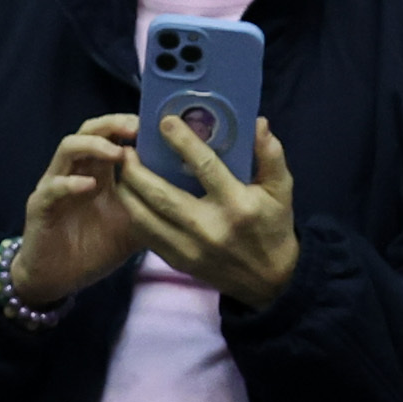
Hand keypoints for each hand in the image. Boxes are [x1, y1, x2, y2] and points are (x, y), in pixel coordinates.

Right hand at [11, 114, 143, 307]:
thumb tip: (191, 195)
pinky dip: (70, 183)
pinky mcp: (40, 206)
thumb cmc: (95, 249)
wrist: (58, 278)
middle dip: (113, 125)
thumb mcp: (135, 226)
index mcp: (99, 172)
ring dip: (93, 146)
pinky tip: (89, 186)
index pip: (112, 135)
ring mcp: (56, 185)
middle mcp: (76, 171)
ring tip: (117, 153)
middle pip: (89, 131)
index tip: (155, 126)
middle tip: (136, 128)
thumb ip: (154, 207)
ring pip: (68, 148)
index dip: (130, 125)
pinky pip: (53, 187)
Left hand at [120, 111, 300, 305]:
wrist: (268, 280)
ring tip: (121, 170)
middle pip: (161, 195)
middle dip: (137, 170)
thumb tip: (258, 122)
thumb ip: (271, 154)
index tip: (165, 121)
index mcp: (236, 204)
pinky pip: (146, 236)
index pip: (205, 167)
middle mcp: (209, 227)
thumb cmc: (273, 226)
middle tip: (127, 150)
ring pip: (145, 218)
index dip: (183, 142)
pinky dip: (133, 214)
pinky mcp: (178, 261)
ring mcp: (190, 248)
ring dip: (127, 192)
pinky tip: (128, 196)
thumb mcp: (281, 189)